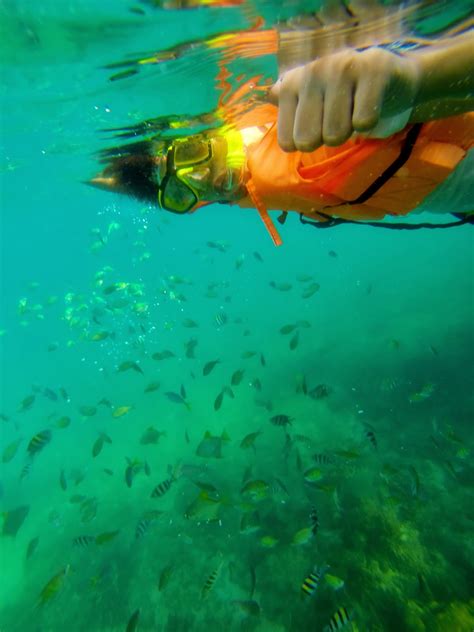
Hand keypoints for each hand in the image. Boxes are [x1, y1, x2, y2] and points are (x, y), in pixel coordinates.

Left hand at [270, 46, 420, 150]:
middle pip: (309, 140)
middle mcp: (313, 70)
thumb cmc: (347, 98)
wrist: (395, 79)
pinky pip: (363, 122)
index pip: (288, 142)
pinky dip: (370, 124)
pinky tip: (372, 104)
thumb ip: (286, 102)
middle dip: (328, 139)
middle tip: (340, 119)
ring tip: (356, 110)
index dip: (308, 143)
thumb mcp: (311, 100)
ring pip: (336, 133)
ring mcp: (342, 66)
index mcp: (293, 83)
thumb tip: (268, 96)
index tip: (320, 124)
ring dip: (350, 131)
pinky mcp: (374, 69)